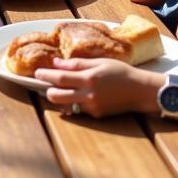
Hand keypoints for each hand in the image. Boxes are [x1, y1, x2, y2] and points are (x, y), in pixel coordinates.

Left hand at [36, 58, 157, 117]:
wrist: (140, 91)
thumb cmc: (121, 72)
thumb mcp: (99, 62)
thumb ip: (77, 63)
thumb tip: (56, 63)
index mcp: (89, 78)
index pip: (59, 78)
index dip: (45, 75)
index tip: (37, 73)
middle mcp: (88, 95)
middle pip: (57, 96)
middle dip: (46, 90)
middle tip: (43, 83)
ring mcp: (92, 107)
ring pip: (65, 106)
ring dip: (57, 98)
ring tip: (55, 90)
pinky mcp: (96, 115)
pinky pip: (77, 110)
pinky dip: (72, 104)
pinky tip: (72, 96)